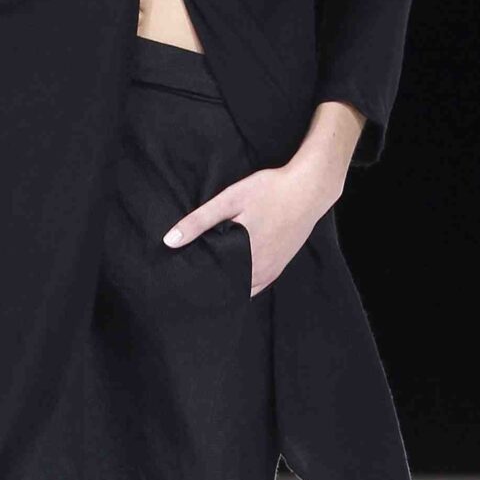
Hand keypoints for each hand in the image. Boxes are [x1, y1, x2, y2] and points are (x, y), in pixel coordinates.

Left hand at [161, 102, 363, 295]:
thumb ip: (199, 221)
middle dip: (209, 287)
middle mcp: (259, 269)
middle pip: (227, 288)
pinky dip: (243, 286)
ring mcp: (272, 270)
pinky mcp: (280, 266)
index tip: (179, 284)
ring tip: (206, 284)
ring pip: (242, 290)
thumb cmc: (270, 191)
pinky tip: (232, 280)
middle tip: (188, 284)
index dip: (195, 284)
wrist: (309, 189)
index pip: (213, 282)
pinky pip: (257, 286)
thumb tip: (170, 241)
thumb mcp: (230, 200)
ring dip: (226, 288)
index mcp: (243, 256)